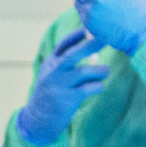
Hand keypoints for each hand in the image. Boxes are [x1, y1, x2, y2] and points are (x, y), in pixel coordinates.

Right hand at [14, 27, 108, 146]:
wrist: (38, 119)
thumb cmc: (51, 94)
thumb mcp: (52, 74)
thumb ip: (66, 62)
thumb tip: (91, 49)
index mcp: (51, 63)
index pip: (64, 44)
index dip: (78, 35)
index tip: (91, 28)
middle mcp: (54, 71)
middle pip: (73, 54)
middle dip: (90, 45)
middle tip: (105, 39)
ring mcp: (60, 85)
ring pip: (84, 72)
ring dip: (99, 70)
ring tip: (106, 71)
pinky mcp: (67, 99)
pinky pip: (88, 89)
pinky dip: (97, 86)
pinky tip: (100, 86)